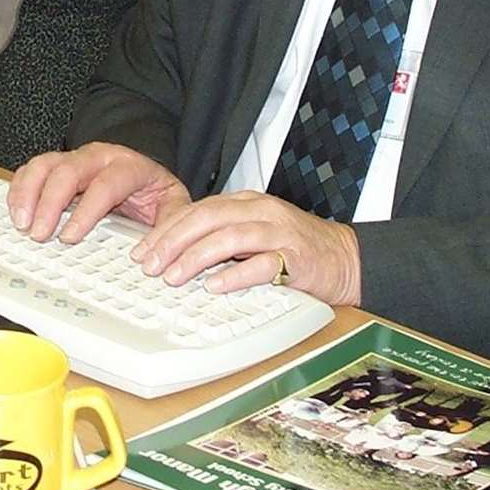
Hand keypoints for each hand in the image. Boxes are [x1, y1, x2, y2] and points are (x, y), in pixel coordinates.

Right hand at [7, 142, 190, 243]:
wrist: (144, 173)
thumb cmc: (155, 192)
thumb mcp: (173, 206)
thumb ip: (170, 225)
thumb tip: (154, 254)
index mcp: (129, 166)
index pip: (105, 184)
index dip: (86, 211)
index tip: (70, 236)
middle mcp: (99, 157)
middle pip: (69, 170)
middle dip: (50, 202)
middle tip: (39, 233)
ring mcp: (75, 158)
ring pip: (45, 164)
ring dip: (28, 192)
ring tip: (21, 222)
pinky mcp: (58, 165)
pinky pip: (32, 169)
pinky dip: (20, 189)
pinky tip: (15, 211)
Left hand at [130, 189, 360, 306]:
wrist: (346, 258)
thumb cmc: (294, 248)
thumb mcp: (253, 232)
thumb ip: (221, 235)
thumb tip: (173, 253)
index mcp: (246, 202)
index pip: (197, 209)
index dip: (166, 229)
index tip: (142, 250)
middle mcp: (260, 211)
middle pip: (207, 218)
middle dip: (173, 241)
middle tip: (150, 264)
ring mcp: (279, 233)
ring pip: (230, 237)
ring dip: (196, 257)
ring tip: (173, 276)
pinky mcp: (296, 259)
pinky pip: (262, 265)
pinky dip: (236, 275)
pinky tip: (216, 286)